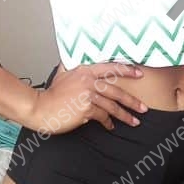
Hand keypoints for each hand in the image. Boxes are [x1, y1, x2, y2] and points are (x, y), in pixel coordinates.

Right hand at [26, 62, 147, 133]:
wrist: (40, 108)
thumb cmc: (51, 94)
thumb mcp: (62, 73)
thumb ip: (72, 66)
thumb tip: (74, 57)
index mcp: (85, 70)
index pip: (110, 68)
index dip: (127, 70)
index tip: (140, 74)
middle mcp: (88, 81)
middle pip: (116, 90)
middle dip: (132, 100)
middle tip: (143, 107)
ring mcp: (88, 95)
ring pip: (112, 106)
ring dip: (125, 115)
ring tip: (134, 121)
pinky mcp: (86, 109)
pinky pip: (102, 116)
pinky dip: (108, 123)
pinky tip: (111, 126)